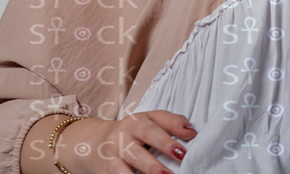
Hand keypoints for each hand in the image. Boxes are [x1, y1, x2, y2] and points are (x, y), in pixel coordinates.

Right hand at [56, 111, 195, 173]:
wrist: (97, 141)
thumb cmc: (135, 131)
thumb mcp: (152, 120)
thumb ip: (172, 122)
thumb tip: (192, 132)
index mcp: (136, 122)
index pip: (154, 128)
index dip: (169, 138)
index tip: (186, 148)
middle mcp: (122, 138)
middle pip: (137, 151)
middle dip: (153, 163)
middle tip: (173, 170)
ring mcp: (111, 156)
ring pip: (121, 169)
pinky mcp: (105, 171)